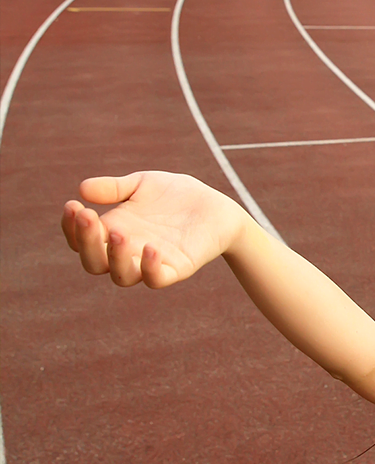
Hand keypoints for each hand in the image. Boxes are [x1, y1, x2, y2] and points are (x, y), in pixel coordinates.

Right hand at [61, 171, 245, 287]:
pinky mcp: (176, 269)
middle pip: (95, 263)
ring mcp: (151, 263)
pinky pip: (157, 279)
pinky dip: (151, 269)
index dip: (71, 228)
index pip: (81, 241)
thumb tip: (82, 189)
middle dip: (86, 242)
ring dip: (115, 257)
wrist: (215, 206)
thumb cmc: (174, 195)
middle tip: (87, 215)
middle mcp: (127, 253)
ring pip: (122, 276)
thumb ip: (115, 188)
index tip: (73, 205)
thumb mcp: (142, 184)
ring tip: (118, 232)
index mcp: (113, 232)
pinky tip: (151, 247)